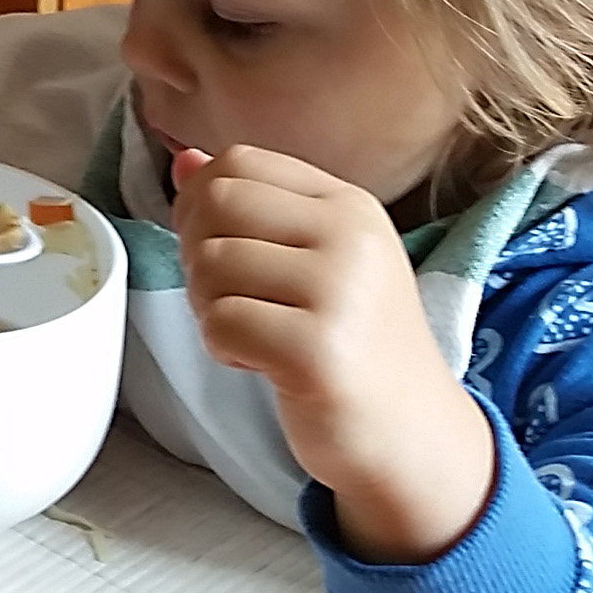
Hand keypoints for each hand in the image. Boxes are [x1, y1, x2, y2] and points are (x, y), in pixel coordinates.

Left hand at [172, 144, 493, 561]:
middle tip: (229, 296)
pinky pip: (220, 322)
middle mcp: (350, 237)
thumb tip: (182, 160)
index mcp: (349, 204)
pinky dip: (221, 346)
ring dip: (209, 305)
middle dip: (196, 250)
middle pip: (217, 203)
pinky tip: (258, 362)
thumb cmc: (352, 343)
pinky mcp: (316, 351)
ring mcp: (339, 292)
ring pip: (211, 264)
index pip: (239, 161)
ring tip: (252, 331)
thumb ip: (252, 206)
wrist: (411, 433)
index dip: (200, 199)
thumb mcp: (315, 259)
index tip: (217, 245)